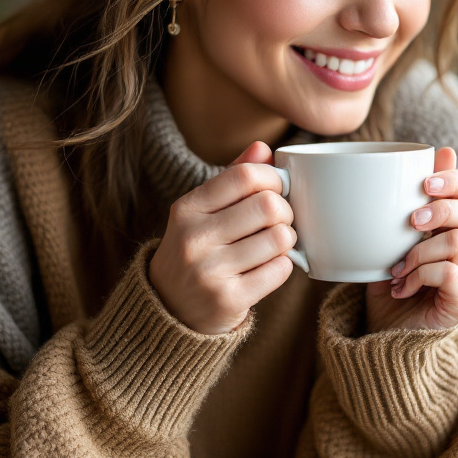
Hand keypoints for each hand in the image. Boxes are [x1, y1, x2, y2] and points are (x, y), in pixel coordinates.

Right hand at [149, 141, 295, 334]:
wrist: (169, 310)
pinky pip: (280, 270)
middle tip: (280, 220)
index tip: (278, 188)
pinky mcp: (228, 299)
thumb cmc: (196, 249)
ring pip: (279, 239)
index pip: (244, 176)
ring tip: (275, 244)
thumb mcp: (203, 211)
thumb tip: (263, 148)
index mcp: (187, 208)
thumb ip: (233, 177)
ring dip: (287, 240)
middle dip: (285, 210)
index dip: (273, 178)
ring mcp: (209, 271)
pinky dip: (284, 265)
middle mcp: (194, 238)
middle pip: (268, 206)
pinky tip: (269, 266)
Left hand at [365, 147, 457, 332]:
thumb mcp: (394, 233)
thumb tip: (439, 151)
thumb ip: (413, 198)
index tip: (424, 183)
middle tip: (411, 222)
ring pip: (457, 241)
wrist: (381, 333)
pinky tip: (401, 288)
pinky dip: (419, 275)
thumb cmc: (389, 281)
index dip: (455, 179)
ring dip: (418, 251)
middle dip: (439, 210)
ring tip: (396, 268)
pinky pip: (450, 271)